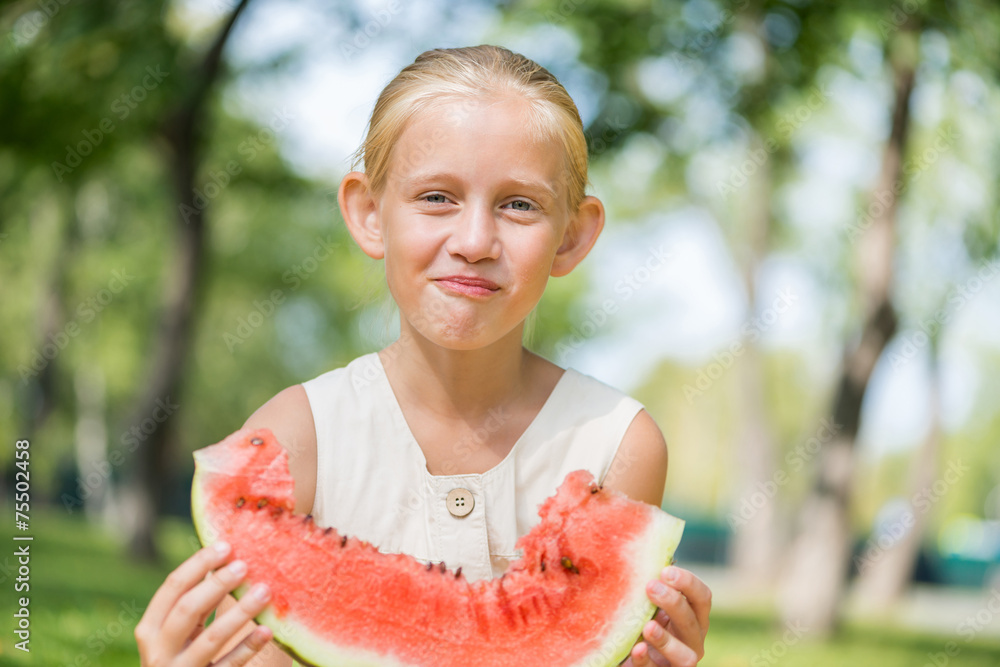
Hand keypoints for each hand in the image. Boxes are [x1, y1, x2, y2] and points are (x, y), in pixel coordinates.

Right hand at [135, 541, 273, 665]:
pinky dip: (248, 647)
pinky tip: (267, 630)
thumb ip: (196, 602)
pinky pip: (228, 665)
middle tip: (245, 565)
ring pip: (212, 638)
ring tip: (264, 591)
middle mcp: (159, 650)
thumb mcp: (180, 631)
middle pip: (187, 609)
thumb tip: (226, 557)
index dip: (198, 564)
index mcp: (150, 629)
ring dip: (240, 612)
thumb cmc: (182, 656)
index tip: (226, 545)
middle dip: (217, 584)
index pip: (172, 588)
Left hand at [620, 566, 710, 665]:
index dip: (688, 583)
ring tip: (648, 626)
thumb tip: (642, 557)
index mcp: (694, 618)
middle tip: (651, 587)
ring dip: (666, 640)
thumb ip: (653, 588)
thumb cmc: (642, 623)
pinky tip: (636, 649)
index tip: (665, 571)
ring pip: (685, 655)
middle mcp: (692, 640)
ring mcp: (680, 661)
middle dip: (673, 603)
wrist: (631, 655)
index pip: (702, 597)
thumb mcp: (650, 606)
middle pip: (692, 621)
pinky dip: (646, 660)